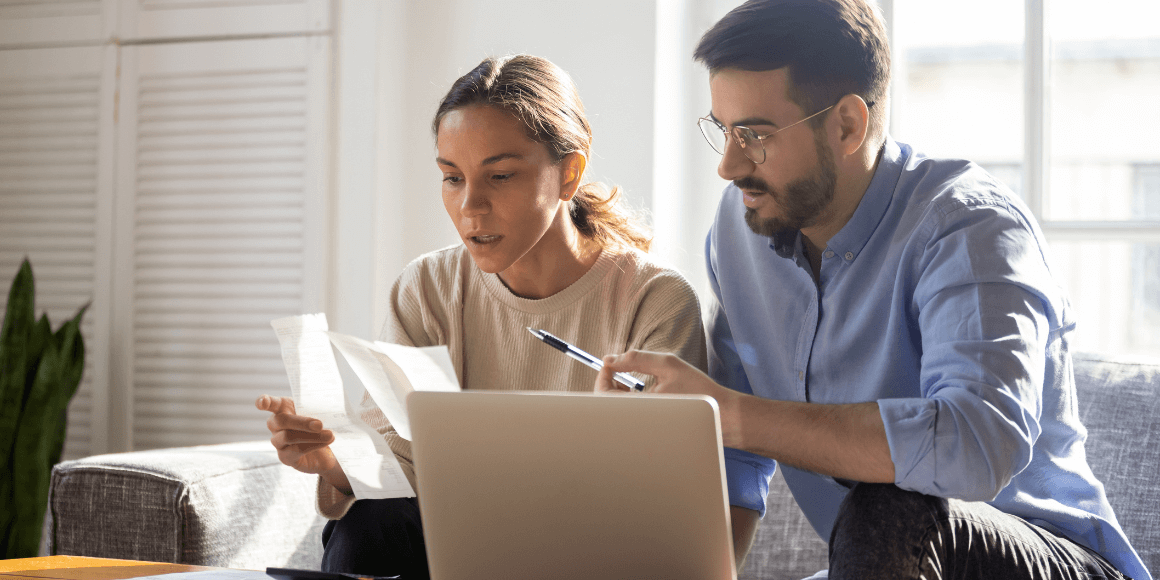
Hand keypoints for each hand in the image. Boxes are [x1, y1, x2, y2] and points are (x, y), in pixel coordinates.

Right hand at [256, 394, 338, 475]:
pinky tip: (325, 443)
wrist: (326, 452)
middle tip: (320, 424)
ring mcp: (278, 441)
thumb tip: (328, 409)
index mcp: (284, 408)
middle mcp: (276, 425)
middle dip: (302, 422)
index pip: (270, 403)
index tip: (262, 403)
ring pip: (288, 436)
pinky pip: (296, 450)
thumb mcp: (320, 415)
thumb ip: (318, 410)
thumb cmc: (320, 427)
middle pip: (281, 421)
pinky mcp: (284, 456)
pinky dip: (313, 445)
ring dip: (311, 436)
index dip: (264, 402)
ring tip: (330, 435)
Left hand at [595, 350, 744, 446]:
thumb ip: (636, 359)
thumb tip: (610, 359)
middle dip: (609, 383)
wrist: (721, 415)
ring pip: (618, 410)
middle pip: (606, 405)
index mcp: (640, 406)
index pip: (603, 395)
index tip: (609, 364)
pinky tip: (644, 391)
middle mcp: (639, 420)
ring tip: (634, 379)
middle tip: (619, 370)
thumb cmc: (698, 390)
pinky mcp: (651, 429)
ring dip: (619, 392)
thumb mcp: (668, 364)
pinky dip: (630, 400)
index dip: (601, 376)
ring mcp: (645, 426)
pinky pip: (630, 415)